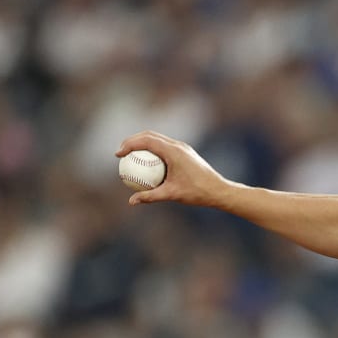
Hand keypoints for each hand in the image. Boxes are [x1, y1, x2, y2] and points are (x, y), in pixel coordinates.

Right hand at [117, 131, 231, 208]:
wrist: (219, 190)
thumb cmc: (197, 192)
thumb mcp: (171, 195)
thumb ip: (150, 196)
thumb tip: (131, 201)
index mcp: (173, 151)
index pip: (146, 140)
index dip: (129, 144)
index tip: (118, 155)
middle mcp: (178, 145)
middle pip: (149, 135)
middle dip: (132, 140)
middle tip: (120, 153)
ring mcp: (182, 147)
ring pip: (157, 139)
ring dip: (142, 143)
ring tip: (130, 156)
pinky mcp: (185, 152)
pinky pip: (165, 147)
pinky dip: (153, 151)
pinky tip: (147, 164)